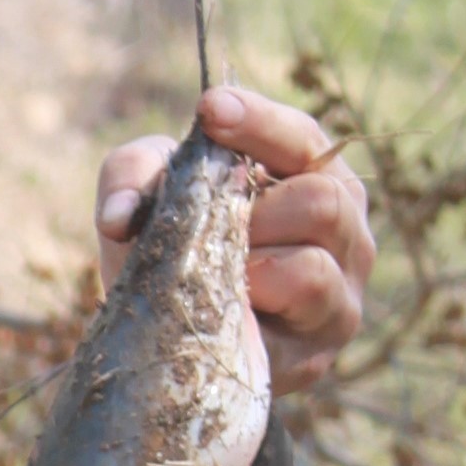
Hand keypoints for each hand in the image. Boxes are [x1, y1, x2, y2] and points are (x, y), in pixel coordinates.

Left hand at [93, 85, 373, 396]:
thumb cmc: (173, 251)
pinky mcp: (314, 356)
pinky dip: (249, 307)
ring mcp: (339, 298)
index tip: (210, 109)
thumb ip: (133, 177)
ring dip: (248, 265)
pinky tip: (220, 308)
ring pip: (311, 267)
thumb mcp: (148, 200)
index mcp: (316, 180)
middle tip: (209, 225)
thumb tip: (119, 216)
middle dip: (253, 210)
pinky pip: (289, 323)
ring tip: (215, 271)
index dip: (259, 122)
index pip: (303, 139)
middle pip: (321, 200)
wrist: (168, 345)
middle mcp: (345, 235)